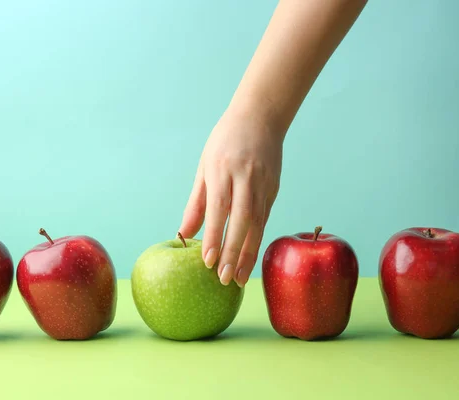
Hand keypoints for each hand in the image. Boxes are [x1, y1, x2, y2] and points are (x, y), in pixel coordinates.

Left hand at [179, 105, 282, 286]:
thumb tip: (184, 234)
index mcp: (222, 170)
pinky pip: (265, 219)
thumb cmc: (225, 141)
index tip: (208, 261)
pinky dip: (257, 240)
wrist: (260, 117)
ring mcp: (264, 184)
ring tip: (239, 279)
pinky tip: (250, 258)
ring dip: (248, 253)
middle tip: (224, 279)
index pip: (219, 209)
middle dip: (234, 252)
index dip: (215, 237)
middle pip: (241, 221)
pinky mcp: (274, 189)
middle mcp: (246, 178)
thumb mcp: (204, 166)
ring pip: (257, 224)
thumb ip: (196, 202)